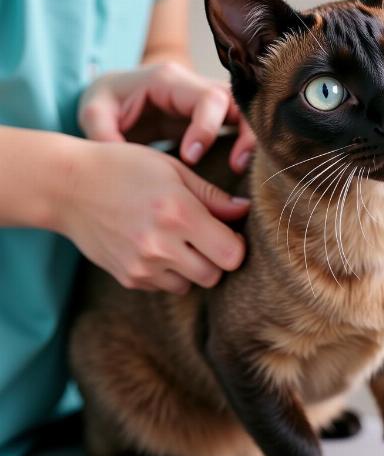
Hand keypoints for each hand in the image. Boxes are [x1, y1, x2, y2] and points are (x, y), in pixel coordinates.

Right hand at [58, 140, 249, 293]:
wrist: (67, 187)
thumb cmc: (124, 168)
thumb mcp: (173, 169)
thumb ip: (212, 195)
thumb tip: (244, 210)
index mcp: (179, 213)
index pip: (232, 255)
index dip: (236, 245)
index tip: (228, 231)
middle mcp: (162, 245)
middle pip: (215, 275)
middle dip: (217, 258)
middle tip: (205, 236)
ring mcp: (142, 266)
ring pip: (190, 285)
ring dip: (192, 268)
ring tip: (177, 240)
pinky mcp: (128, 278)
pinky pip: (164, 287)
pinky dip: (167, 273)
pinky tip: (155, 246)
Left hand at [78, 62, 255, 172]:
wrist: (114, 95)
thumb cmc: (106, 101)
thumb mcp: (93, 112)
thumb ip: (103, 132)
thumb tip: (120, 160)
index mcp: (169, 80)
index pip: (207, 98)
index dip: (207, 128)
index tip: (190, 158)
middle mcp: (195, 86)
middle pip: (236, 101)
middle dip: (242, 133)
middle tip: (234, 166)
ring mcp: (207, 99)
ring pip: (245, 111)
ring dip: (249, 140)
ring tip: (240, 170)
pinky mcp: (212, 116)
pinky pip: (239, 125)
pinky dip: (245, 144)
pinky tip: (239, 168)